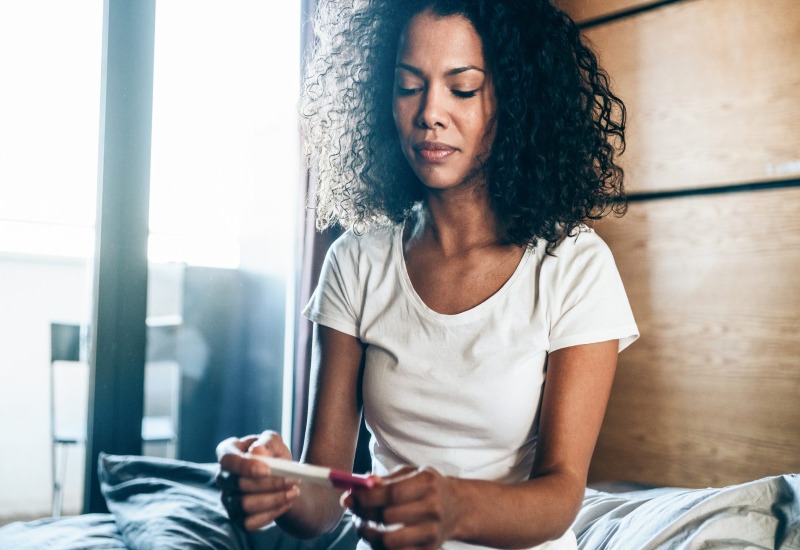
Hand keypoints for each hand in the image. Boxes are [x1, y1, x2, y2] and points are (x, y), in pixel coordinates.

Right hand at [216, 430, 300, 530]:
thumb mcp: (274, 442)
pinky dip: (272, 513)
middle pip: (239, 484)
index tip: (267, 470)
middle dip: (269, 483)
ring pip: (245, 505)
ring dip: (274, 499)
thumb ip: (267, 442)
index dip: (245, 466)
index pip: (227, 459)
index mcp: (228, 452)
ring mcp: (228, 499)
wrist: (283, 478)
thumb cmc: (274, 455)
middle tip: (293, 480)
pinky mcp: (237, 518)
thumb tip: (257, 451)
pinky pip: (250, 522)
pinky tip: (287, 503)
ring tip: (294, 491)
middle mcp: (224, 477)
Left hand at [345, 466, 459, 549]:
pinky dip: (380, 547)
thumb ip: (385, 479)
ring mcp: (433, 532)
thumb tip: (360, 483)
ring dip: (368, 535)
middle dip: (363, 514)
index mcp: (427, 483)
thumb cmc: (427, 487)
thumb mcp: (411, 474)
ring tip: (362, 525)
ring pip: (389, 541)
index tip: (350, 497)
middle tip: (352, 510)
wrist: (458, 508)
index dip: (366, 497)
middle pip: (388, 517)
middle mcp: (433, 507)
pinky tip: (376, 537)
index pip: (391, 493)